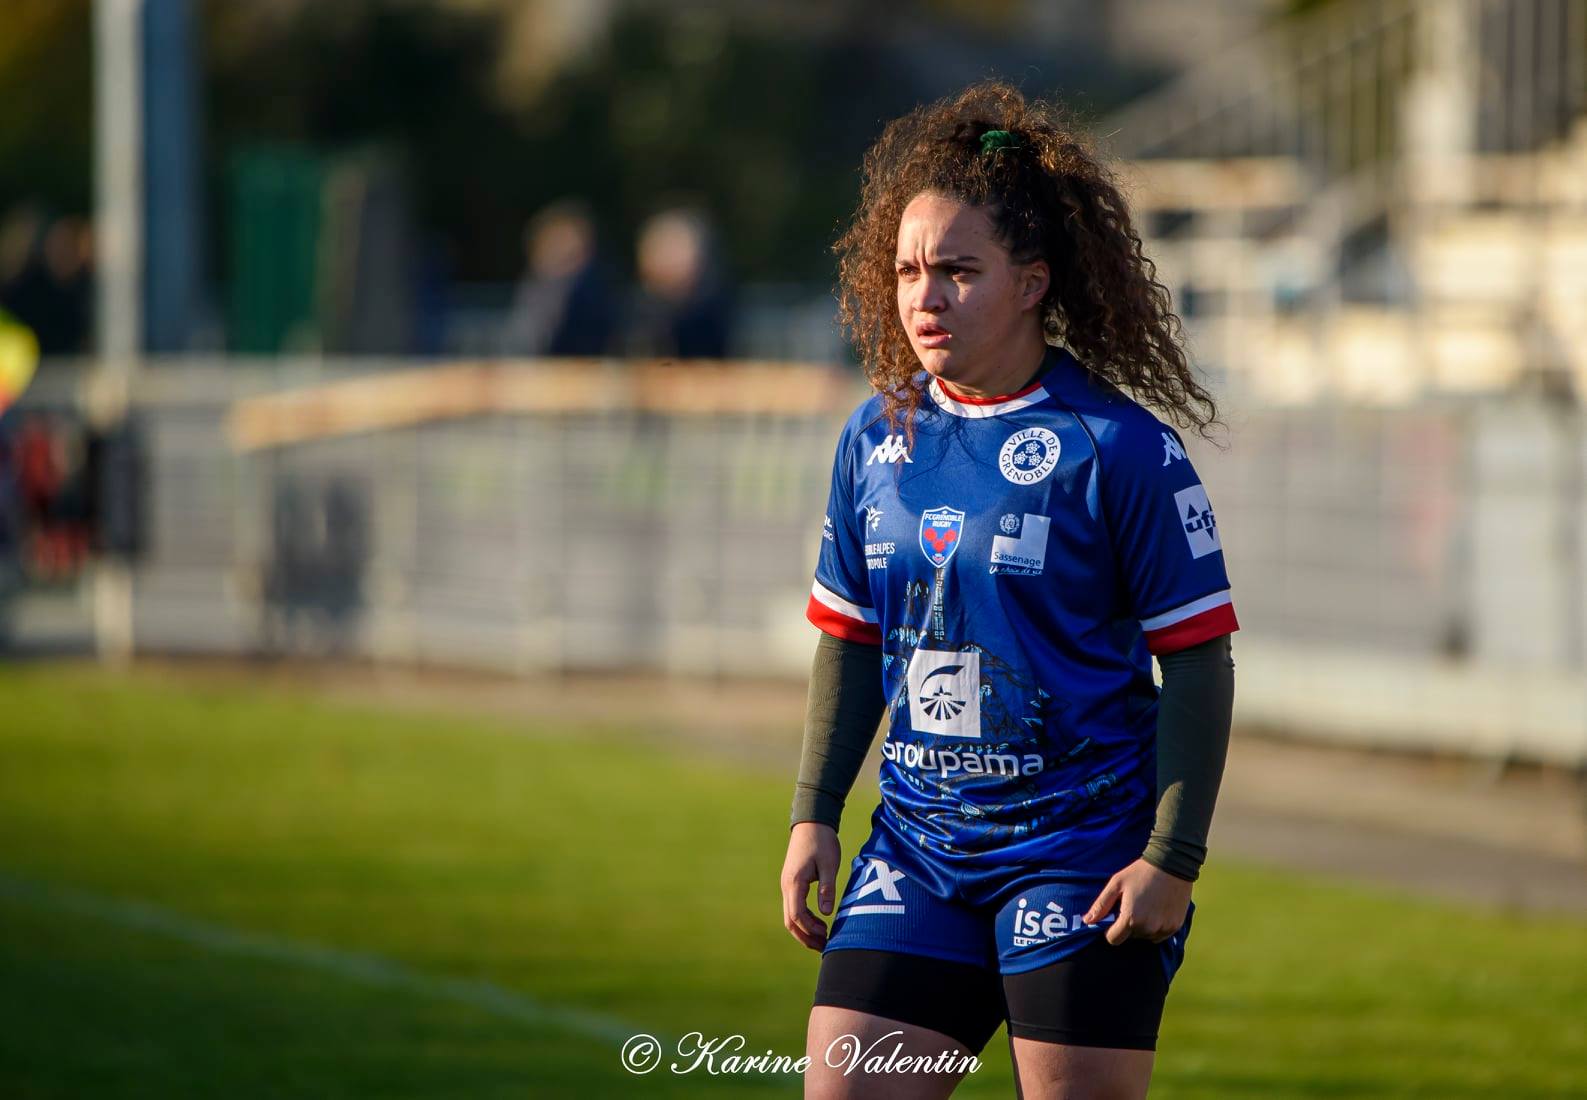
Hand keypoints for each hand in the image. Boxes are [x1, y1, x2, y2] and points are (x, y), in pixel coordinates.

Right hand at [781, 822, 840, 950]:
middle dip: (805, 936)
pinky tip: (819, 923)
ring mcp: (787, 884)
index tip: (826, 934)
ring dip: (804, 930)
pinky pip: (794, 906)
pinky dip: (805, 919)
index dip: (810, 929)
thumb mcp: (829, 864)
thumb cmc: (822, 841)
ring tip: (822, 939)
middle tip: (823, 947)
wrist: (811, 821)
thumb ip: (827, 888)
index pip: (797, 914)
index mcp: (794, 882)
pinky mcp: (792, 882)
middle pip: (790, 920)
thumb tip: (826, 914)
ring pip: (791, 915)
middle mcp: (787, 886)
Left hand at [1083, 858, 1192, 945]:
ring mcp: (1163, 929)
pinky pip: (1160, 935)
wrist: (1172, 863)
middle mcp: (1148, 928)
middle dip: (1128, 925)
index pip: (1113, 939)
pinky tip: (1157, 909)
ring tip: (1146, 906)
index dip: (1111, 930)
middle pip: (1130, 937)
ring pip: (1146, 937)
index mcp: (1130, 919)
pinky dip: (1157, 927)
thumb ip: (1101, 905)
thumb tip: (1086, 921)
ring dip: (1143, 927)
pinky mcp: (1175, 926)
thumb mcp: (1116, 884)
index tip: (1114, 917)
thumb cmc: (1140, 872)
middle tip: (1133, 905)